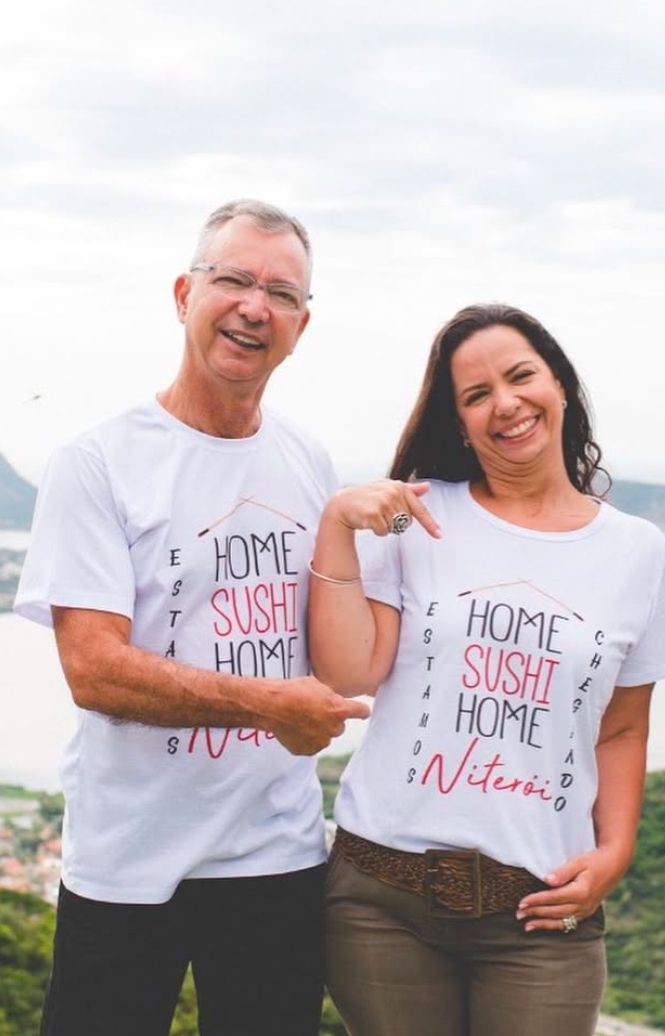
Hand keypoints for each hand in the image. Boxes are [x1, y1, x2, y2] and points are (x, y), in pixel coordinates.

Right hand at [268, 675, 370, 755]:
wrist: (271, 706)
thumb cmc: (293, 691)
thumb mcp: (317, 685)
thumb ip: (331, 697)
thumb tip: (335, 701)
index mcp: (340, 710)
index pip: (362, 711)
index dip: (361, 711)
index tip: (361, 712)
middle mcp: (334, 728)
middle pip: (340, 726)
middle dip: (331, 720)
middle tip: (315, 712)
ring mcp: (321, 742)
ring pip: (325, 736)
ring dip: (318, 731)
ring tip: (301, 719)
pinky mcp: (308, 751)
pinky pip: (312, 745)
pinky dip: (306, 739)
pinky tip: (295, 728)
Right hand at [325, 480, 441, 538]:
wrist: (342, 503)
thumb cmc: (367, 496)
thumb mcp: (388, 489)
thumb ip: (408, 490)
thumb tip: (427, 487)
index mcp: (399, 487)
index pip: (419, 509)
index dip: (430, 524)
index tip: (440, 535)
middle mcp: (392, 492)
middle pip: (407, 522)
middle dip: (396, 523)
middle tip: (381, 514)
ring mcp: (383, 503)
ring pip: (396, 528)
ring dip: (386, 527)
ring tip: (374, 516)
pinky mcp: (373, 514)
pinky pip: (384, 532)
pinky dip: (377, 531)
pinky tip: (368, 522)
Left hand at [515, 847, 624, 931]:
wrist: (613, 866)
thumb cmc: (594, 860)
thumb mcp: (578, 861)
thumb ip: (563, 872)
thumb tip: (547, 880)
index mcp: (581, 892)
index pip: (553, 898)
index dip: (536, 901)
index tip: (521, 902)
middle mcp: (583, 904)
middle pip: (555, 911)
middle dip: (535, 913)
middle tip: (518, 913)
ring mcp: (585, 910)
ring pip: (561, 921)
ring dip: (543, 923)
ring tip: (526, 925)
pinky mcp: (586, 912)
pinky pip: (568, 922)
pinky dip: (554, 925)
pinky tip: (543, 926)